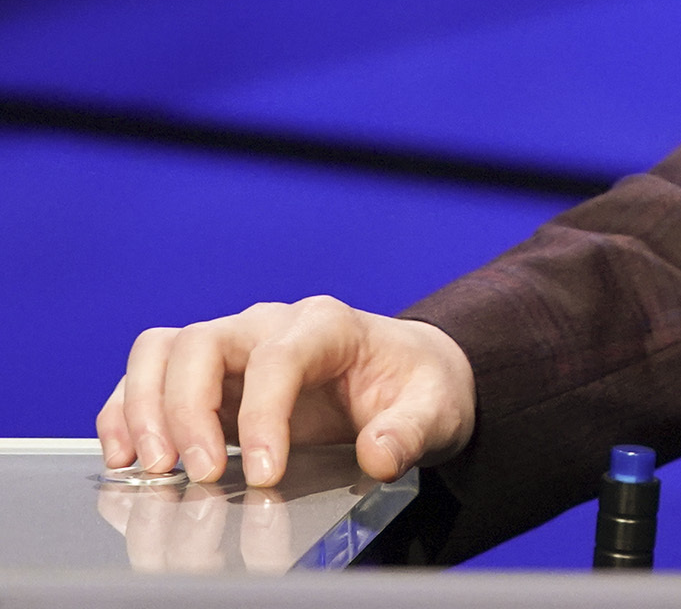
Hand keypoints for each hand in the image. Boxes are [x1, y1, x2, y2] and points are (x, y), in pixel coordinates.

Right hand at [97, 296, 475, 488]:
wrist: (406, 377)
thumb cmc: (416, 386)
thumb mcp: (435, 408)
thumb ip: (410, 431)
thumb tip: (379, 456)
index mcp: (328, 324)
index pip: (279, 357)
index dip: (263, 415)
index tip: (265, 474)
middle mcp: (271, 326)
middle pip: (203, 343)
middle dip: (187, 411)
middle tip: (197, 474)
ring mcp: (233, 347)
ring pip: (163, 352)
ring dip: (144, 408)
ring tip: (150, 467)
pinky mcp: (207, 379)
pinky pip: (149, 377)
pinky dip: (127, 412)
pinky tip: (127, 456)